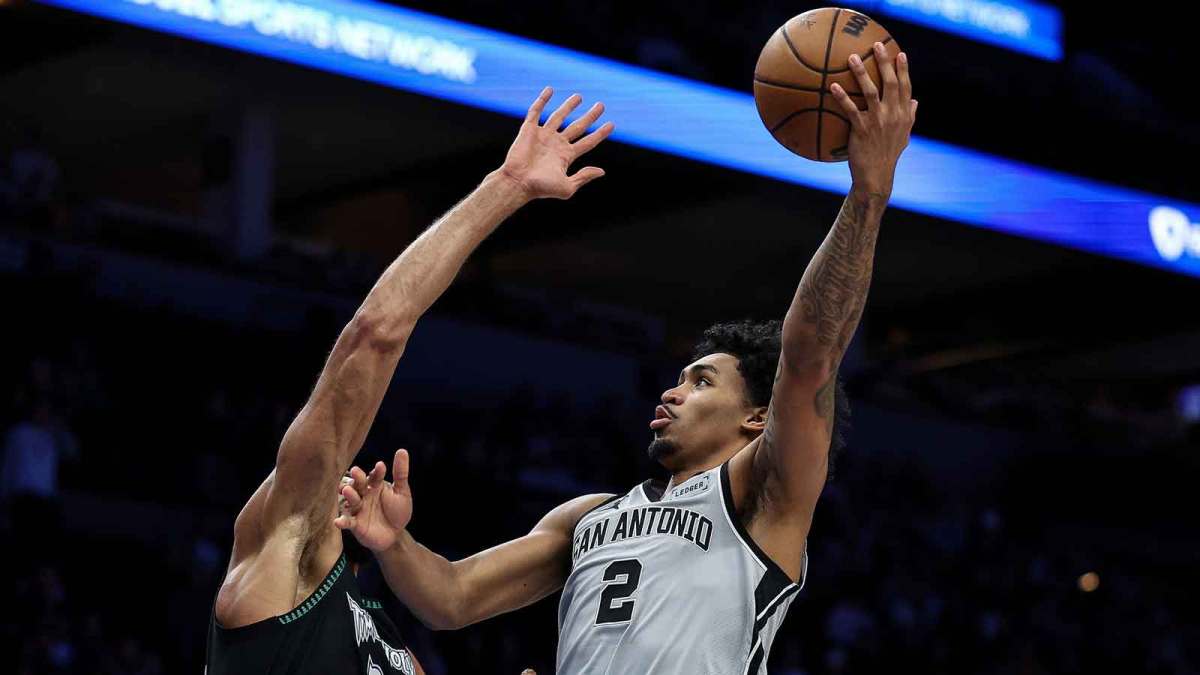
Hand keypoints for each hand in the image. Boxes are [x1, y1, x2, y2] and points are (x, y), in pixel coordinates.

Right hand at [334, 449, 412, 551]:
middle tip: (356, 472)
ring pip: (351, 500)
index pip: (375, 476)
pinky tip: (338, 521)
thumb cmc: (397, 511)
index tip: (381, 466)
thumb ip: (401, 473)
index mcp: (375, 485)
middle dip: (357, 478)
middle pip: (358, 484)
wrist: (395, 535)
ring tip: (347, 490)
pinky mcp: (355, 524)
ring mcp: (358, 509)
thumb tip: (402, 450)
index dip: (377, 471)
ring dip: (349, 495)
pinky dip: (342, 521)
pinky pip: (347, 521)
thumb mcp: (402, 492)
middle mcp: (364, 495)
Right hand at [498, 86, 613, 199]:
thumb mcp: (568, 187)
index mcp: (566, 156)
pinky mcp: (529, 130)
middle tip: (601, 106)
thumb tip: (601, 171)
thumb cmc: (542, 189)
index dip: (600, 134)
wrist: (518, 183)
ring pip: (559, 117)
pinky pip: (536, 111)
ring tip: (579, 96)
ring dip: (569, 106)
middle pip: (577, 127)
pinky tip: (549, 90)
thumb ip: (583, 177)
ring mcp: (543, 136)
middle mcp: (556, 144)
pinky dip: (542, 100)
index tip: (611, 124)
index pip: (588, 142)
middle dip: (589, 117)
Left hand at [829, 43, 916, 196]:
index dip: (904, 70)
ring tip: (852, 58)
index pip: (907, 88)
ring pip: (870, 91)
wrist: (877, 176)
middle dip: (885, 62)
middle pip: (891, 83)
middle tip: (876, 45)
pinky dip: (842, 97)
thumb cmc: (888, 155)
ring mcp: (878, 121)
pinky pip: (850, 109)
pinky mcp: (862, 129)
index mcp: (904, 115)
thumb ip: (910, 117)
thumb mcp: (904, 136)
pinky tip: (832, 86)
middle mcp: (893, 115)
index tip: (900, 53)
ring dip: (861, 73)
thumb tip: (915, 101)